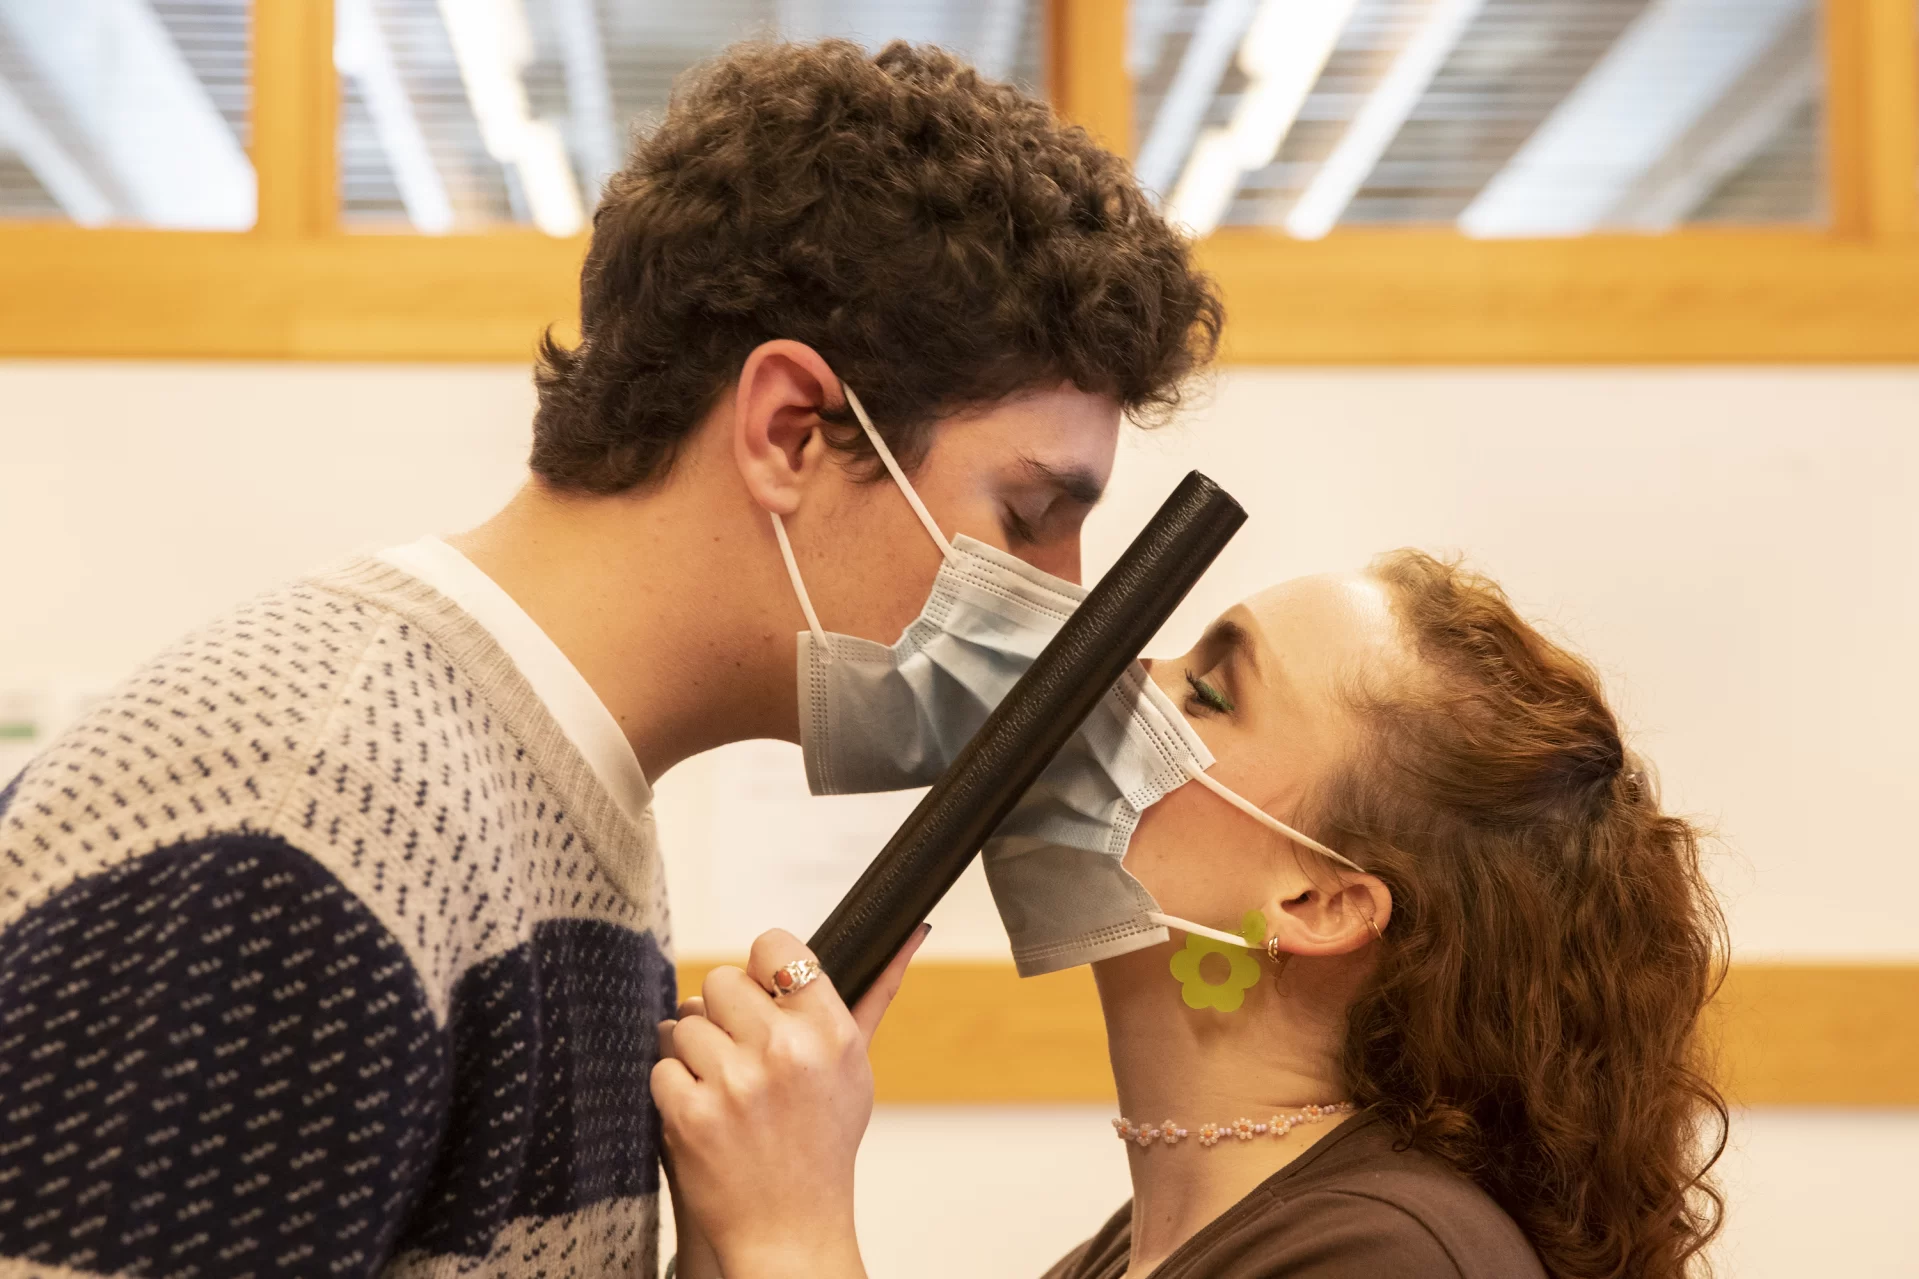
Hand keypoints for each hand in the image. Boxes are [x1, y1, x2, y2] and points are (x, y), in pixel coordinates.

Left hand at [652, 925, 928, 1278]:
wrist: (790, 1229)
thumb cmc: (825, 1143)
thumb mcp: (857, 1067)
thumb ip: (874, 995)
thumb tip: (911, 931)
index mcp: (829, 1032)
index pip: (775, 947)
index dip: (760, 966)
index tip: (762, 989)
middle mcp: (784, 1051)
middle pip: (719, 980)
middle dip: (724, 1012)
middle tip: (742, 1050)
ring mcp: (734, 1084)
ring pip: (685, 1022)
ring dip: (697, 1052)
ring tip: (726, 1088)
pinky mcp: (690, 1114)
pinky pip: (662, 1064)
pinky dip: (676, 1087)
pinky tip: (706, 1112)